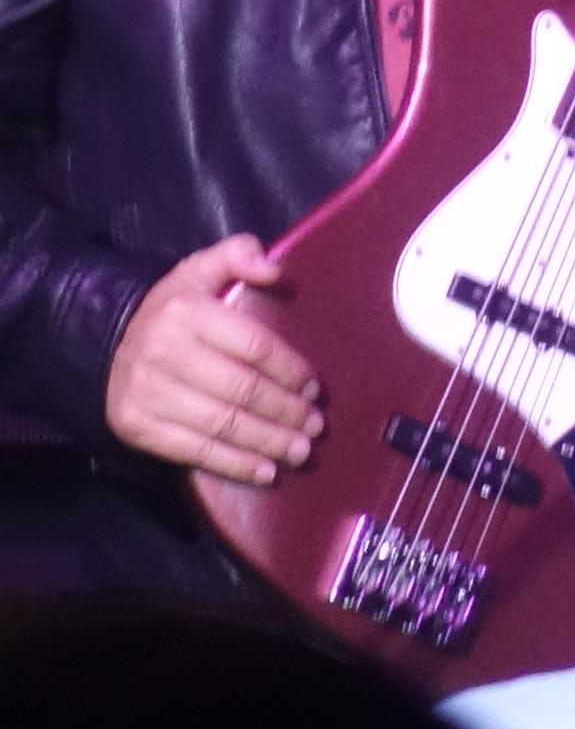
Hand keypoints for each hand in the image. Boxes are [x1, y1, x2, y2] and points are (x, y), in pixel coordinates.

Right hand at [107, 235, 320, 481]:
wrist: (103, 342)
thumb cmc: (171, 308)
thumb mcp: (199, 269)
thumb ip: (238, 255)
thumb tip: (276, 269)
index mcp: (186, 313)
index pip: (253, 346)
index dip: (289, 370)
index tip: (315, 387)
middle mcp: (164, 354)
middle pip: (241, 390)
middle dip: (285, 412)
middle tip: (316, 425)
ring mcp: (147, 394)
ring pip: (221, 424)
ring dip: (267, 442)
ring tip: (302, 452)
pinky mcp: (135, 426)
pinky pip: (192, 450)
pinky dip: (233, 465)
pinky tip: (265, 472)